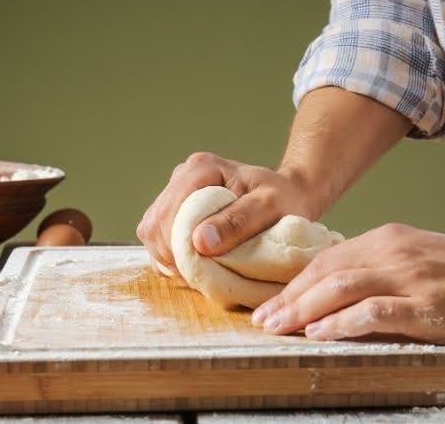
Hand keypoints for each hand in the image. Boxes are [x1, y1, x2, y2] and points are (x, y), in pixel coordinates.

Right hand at [136, 152, 317, 278]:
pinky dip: (171, 255)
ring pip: (153, 232)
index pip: (169, 213)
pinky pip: (159, 237)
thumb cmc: (286, 199)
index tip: (199, 270)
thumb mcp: (270, 208)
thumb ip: (238, 221)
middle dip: (172, 255)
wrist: (291, 193)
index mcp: (201, 169)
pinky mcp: (177, 207)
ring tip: (198, 270)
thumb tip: (200, 242)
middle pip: (155, 223)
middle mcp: (183, 174)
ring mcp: (177, 190)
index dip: (177, 247)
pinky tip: (193, 263)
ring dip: (170, 257)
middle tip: (199, 275)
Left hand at [252, 223, 444, 342]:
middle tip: (263, 320)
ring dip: (305, 308)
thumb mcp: (416, 257)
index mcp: (387, 239)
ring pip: (343, 287)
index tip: (271, 304)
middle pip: (326, 272)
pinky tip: (321, 333)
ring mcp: (411, 278)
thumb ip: (377, 268)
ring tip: (280, 328)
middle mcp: (393, 252)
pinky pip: (376, 311)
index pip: (327, 259)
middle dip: (289, 297)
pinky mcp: (429, 306)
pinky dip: (344, 322)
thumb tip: (335, 289)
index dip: (294, 283)